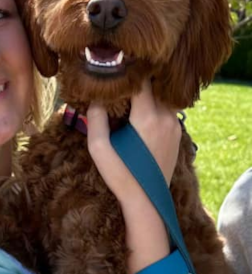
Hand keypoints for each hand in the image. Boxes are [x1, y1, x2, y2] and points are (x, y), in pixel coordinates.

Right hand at [86, 78, 180, 200]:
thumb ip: (95, 119)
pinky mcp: (178, 134)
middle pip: (154, 87)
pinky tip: (140, 115)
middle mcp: (166, 117)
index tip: (115, 71)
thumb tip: (96, 98)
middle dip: (138, 83)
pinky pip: (168, 111)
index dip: (128, 73)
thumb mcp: (99, 148)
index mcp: (147, 117)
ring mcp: (175, 126)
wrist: (147, 201)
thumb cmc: (120, 175)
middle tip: (120, 84)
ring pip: (162, 98)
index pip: (142, 81)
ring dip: (148, 95)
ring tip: (130, 98)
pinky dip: (155, 107)